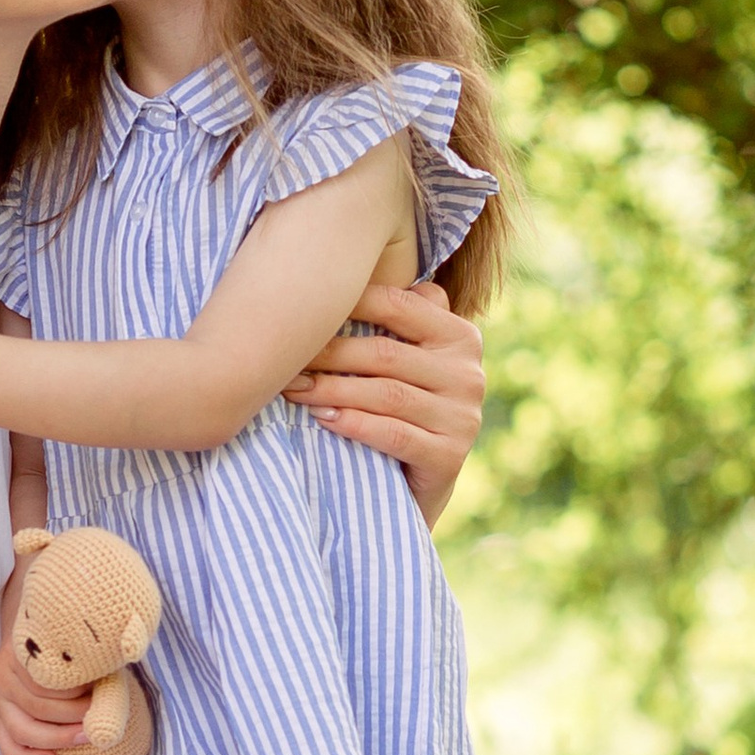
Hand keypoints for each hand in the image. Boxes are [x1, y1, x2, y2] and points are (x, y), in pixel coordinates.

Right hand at [0, 538, 90, 754]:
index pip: (47, 680)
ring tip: (85, 736)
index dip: (77, 689)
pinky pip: (7, 745)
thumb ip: (95, 646)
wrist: (32, 636)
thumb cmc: (63, 641)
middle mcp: (3, 675)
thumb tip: (131, 648)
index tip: (100, 689)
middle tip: (99, 718)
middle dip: (74, 716)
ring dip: (58, 737)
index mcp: (19, 651)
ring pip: (22, 729)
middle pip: (38, 706)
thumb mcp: (75, 637)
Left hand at [285, 279, 485, 523]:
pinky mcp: (449, 457)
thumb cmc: (403, 410)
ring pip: (386, 394)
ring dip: (331, 389)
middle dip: (328, 355)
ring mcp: (463, 417)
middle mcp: (468, 374)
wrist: (420, 487)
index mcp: (460, 337)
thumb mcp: (407, 361)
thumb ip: (398, 317)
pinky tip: (322, 418)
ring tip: (293, 389)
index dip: (349, 302)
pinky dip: (354, 424)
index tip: (301, 304)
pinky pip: (393, 433)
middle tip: (285, 359)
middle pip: (385, 354)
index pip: (399, 306)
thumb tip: (344, 266)